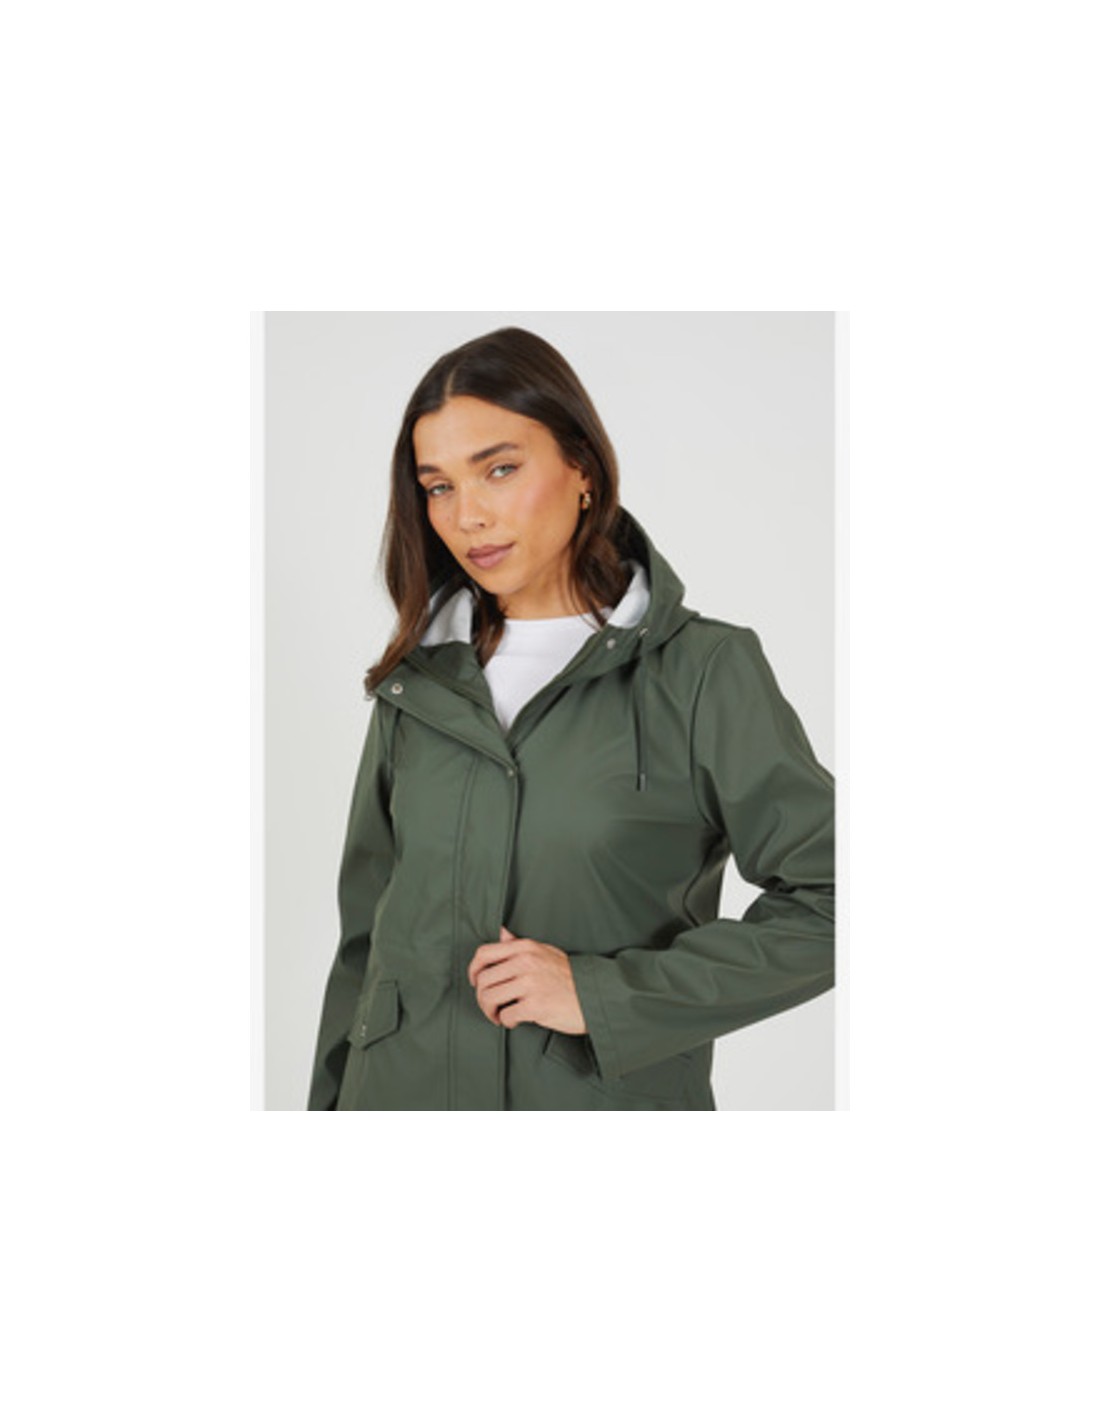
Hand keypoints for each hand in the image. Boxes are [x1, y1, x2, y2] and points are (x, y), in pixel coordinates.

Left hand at [467, 926, 587, 1034]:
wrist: (595, 995)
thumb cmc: (568, 976)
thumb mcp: (545, 951)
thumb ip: (519, 944)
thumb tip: (501, 932)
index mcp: (525, 948)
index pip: (484, 953)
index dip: (473, 970)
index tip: (475, 981)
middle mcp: (525, 963)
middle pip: (483, 980)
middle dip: (481, 997)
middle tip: (491, 1006)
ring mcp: (530, 984)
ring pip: (489, 998)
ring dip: (490, 1011)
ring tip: (499, 1015)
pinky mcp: (535, 1006)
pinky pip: (506, 1015)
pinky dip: (506, 1022)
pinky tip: (515, 1021)